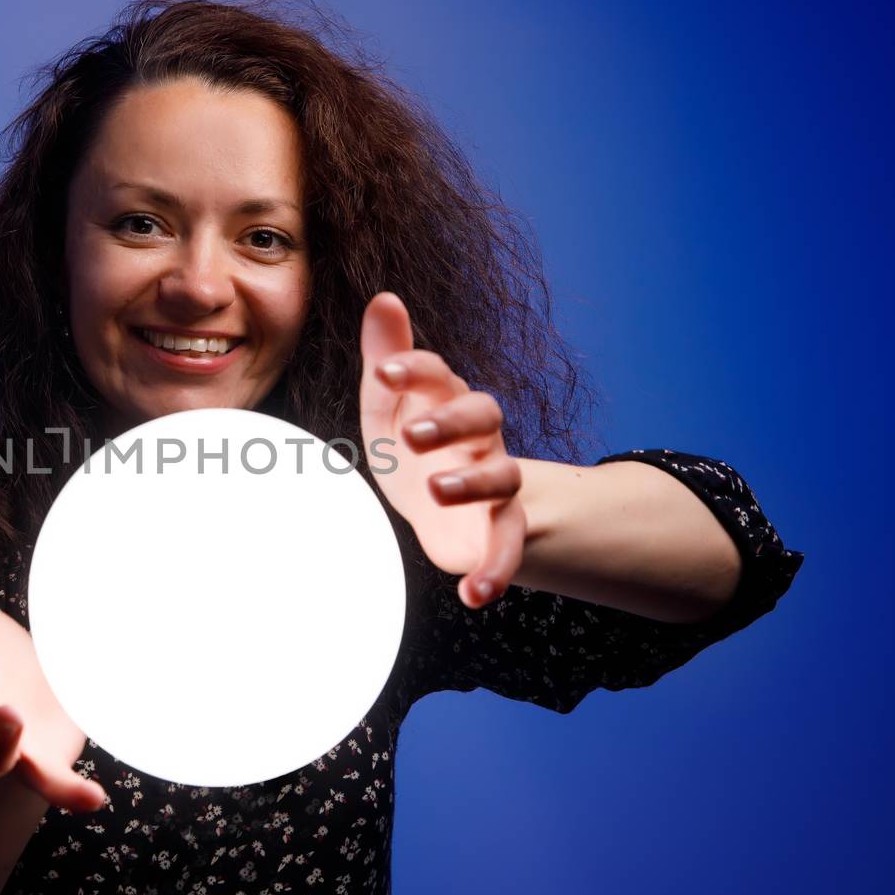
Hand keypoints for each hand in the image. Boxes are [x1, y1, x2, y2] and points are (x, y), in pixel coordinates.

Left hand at [358, 291, 526, 608]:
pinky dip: (497, 571)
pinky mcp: (499, 528)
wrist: (439, 508)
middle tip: (411, 436)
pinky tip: (473, 597)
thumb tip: (384, 297)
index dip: (416, 370)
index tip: (384, 373)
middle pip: (484, 414)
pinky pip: (510, 547)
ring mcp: (493, 481)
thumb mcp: (388, 405)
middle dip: (450, 421)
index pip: (440, 375)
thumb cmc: (411, 445)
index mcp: (447, 400)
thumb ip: (387, 356)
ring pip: (502, 475)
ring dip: (471, 483)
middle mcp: (479, 436)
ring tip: (435, 492)